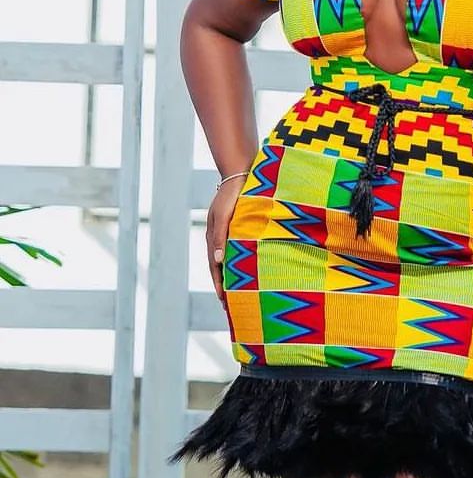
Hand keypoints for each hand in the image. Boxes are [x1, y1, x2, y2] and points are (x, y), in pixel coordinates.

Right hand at [206, 176, 247, 309]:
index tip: (224, 302)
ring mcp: (230, 232)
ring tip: (243, 293)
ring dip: (235, 276)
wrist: (242, 172)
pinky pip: (241, 250)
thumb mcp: (224, 215)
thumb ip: (221, 237)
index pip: (215, 268)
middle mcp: (220, 238)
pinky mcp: (241, 227)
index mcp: (213, 237)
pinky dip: (243, 262)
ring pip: (231, 260)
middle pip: (222, 268)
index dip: (219, 285)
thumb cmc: (233, 193)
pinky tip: (253, 269)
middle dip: (226, 286)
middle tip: (232, 306)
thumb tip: (217, 261)